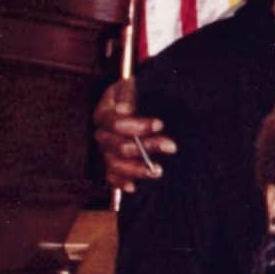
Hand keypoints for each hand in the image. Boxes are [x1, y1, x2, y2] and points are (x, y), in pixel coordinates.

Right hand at [94, 76, 170, 191]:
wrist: (143, 101)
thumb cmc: (139, 92)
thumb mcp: (135, 86)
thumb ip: (129, 95)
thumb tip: (125, 109)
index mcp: (105, 114)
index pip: (115, 123)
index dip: (136, 126)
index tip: (159, 124)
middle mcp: (103, 134)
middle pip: (119, 146)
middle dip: (146, 146)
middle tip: (171, 145)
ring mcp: (108, 151)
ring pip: (115, 164)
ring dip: (137, 168)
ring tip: (157, 170)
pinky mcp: (115, 164)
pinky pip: (112, 176)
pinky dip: (120, 182)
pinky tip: (133, 187)